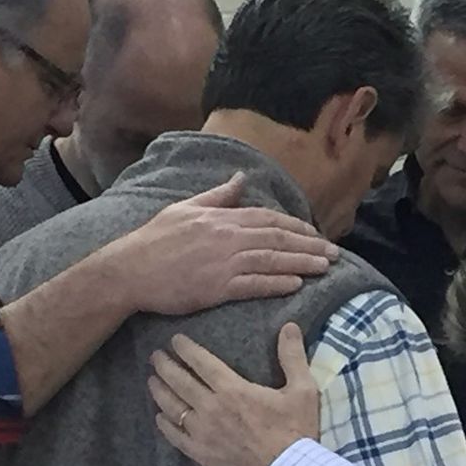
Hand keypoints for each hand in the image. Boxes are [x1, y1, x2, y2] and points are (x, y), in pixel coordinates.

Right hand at [118, 173, 338, 315]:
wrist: (130, 270)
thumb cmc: (154, 239)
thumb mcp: (185, 208)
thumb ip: (218, 195)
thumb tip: (241, 177)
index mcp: (222, 218)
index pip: (269, 219)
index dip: (297, 227)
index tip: (316, 234)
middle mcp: (227, 237)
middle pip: (278, 239)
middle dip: (310, 245)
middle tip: (335, 254)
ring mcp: (223, 263)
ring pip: (272, 261)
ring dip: (303, 263)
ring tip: (326, 268)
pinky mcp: (216, 288)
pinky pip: (254, 285)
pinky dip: (277, 283)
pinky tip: (296, 284)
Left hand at [149, 322, 319, 465]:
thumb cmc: (296, 431)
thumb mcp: (303, 390)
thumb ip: (292, 356)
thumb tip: (289, 326)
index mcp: (233, 390)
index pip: (202, 363)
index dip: (186, 349)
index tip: (175, 341)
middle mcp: (212, 408)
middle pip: (180, 382)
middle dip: (165, 366)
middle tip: (155, 356)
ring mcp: (203, 433)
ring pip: (172, 407)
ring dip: (160, 391)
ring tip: (152, 380)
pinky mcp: (202, 455)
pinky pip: (176, 437)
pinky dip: (165, 424)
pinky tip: (159, 417)